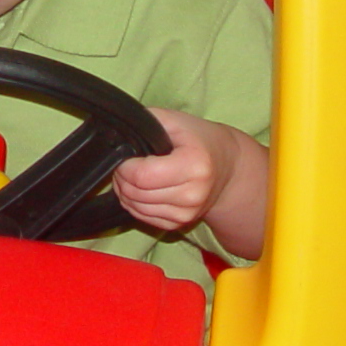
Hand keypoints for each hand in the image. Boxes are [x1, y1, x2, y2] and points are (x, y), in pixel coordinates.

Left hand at [113, 109, 230, 232]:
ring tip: (134, 175)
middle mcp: (193, 194)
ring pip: (135, 208)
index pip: (142, 176)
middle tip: (127, 165)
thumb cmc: (199, 140)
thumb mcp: (176, 121)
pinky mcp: (179, 224)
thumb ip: (146, 122)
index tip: (126, 156)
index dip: (125, 166)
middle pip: (136, 194)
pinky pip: (143, 217)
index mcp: (194, 166)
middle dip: (122, 178)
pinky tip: (142, 189)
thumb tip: (118, 136)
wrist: (227, 166)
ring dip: (126, 192)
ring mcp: (187, 213)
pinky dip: (135, 204)